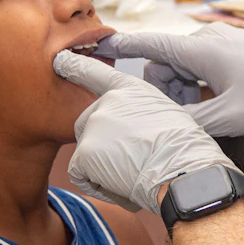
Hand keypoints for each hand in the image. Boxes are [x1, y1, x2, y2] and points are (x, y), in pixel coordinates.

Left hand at [53, 50, 239, 213]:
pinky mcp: (85, 152)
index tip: (60, 60)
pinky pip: (80, 174)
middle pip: (87, 124)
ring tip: (132, 173)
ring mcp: (94, 125)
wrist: (181, 168)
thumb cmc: (183, 149)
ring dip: (102, 167)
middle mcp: (107, 102)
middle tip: (128, 160)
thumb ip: (138, 115)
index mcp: (129, 89)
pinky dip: (96, 184)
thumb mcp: (165, 115)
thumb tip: (128, 134)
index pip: (95, 73)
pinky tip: (119, 184)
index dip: (76, 66)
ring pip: (86, 152)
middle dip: (100, 145)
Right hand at [95, 23, 243, 137]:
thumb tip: (163, 127)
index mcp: (200, 50)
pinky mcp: (227, 52)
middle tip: (186, 118)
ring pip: (181, 70)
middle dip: (166, 92)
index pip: (150, 45)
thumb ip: (190, 121)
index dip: (121, 47)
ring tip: (206, 115)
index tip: (97, 46)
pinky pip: (198, 69)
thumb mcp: (229, 117)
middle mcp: (205, 41)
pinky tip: (214, 106)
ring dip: (183, 93)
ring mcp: (217, 45)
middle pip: (164, 66)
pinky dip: (197, 88)